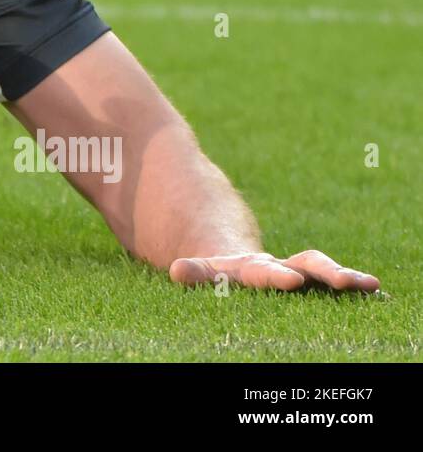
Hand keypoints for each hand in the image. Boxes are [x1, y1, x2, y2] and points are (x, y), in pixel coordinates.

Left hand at [169, 249, 380, 292]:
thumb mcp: (205, 271)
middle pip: (306, 265)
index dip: (277, 277)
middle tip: (344, 280)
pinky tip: (377, 292)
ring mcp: (301, 274)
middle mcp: (283, 267)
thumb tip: (176, 271)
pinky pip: (336, 284)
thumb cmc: (221, 273)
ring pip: (325, 271)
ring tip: (370, 285)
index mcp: (254, 268)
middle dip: (324, 272)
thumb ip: (195, 272)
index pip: (264, 273)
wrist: (237, 259)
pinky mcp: (313, 281)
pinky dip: (354, 285)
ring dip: (344, 277)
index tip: (292, 280)